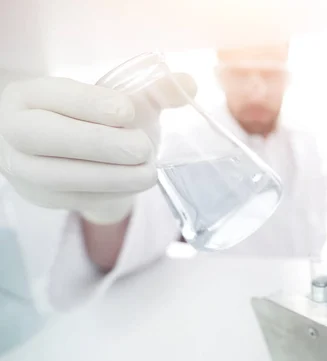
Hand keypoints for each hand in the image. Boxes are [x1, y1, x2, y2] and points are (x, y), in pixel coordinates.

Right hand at [0, 74, 195, 223]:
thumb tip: (187, 83)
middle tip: (143, 148)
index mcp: (30, 95)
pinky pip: (71, 199)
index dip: (90, 103)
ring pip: (57, 176)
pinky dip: (108, 193)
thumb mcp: (126, 102)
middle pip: (45, 136)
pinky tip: (133, 185)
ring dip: (109, 176)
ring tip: (148, 171)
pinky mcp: (40, 198)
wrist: (84, 159)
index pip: (53, 95)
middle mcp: (14, 130)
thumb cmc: (100, 122)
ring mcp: (22, 168)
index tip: (128, 111)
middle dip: (98, 143)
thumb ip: (156, 91)